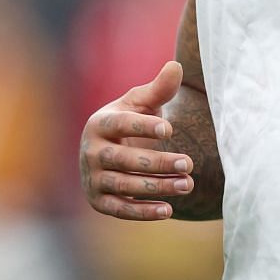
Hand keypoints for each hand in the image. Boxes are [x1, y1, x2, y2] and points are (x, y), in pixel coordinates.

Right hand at [80, 60, 194, 220]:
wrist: (111, 150)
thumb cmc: (131, 122)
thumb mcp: (142, 104)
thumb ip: (159, 89)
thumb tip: (176, 67)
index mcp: (100, 123)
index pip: (120, 124)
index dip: (143, 127)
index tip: (170, 130)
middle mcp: (91, 151)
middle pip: (123, 159)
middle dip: (157, 162)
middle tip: (189, 163)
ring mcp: (93, 178)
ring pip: (124, 185)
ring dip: (156, 187)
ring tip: (187, 184)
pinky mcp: (99, 201)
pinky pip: (120, 209)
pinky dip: (143, 212)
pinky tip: (169, 210)